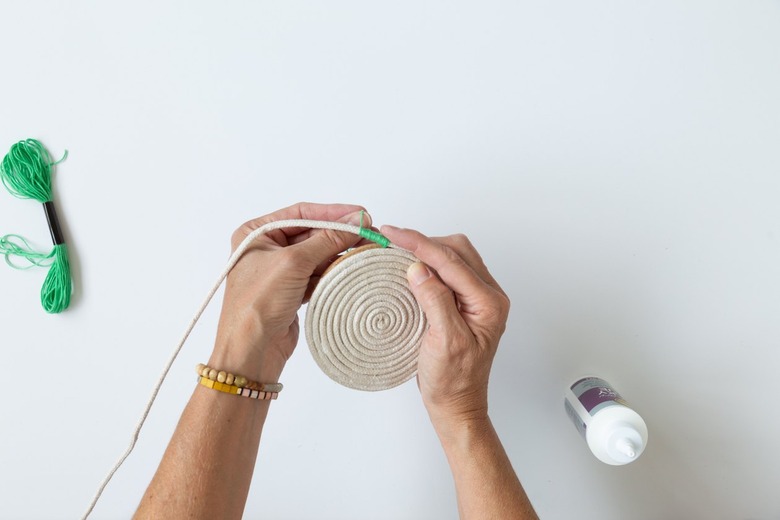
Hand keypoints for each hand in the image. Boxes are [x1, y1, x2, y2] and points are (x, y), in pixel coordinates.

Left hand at [210, 202, 368, 380]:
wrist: (251, 350)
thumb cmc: (257, 303)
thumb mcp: (294, 263)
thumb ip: (328, 239)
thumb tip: (357, 221)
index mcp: (255, 233)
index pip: (301, 213)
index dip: (333, 213)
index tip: (360, 214)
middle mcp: (266, 249)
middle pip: (312, 233)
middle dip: (340, 235)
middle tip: (369, 234)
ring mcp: (279, 272)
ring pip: (317, 255)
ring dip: (340, 254)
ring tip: (365, 251)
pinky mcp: (291, 291)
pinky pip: (318, 274)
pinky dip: (333, 272)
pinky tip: (350, 269)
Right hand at [380, 226, 509, 433]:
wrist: (456, 405)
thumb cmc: (453, 381)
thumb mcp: (444, 342)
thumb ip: (435, 301)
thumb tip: (418, 267)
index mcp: (489, 303)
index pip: (452, 261)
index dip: (419, 243)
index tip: (392, 233)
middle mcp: (488, 296)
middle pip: (457, 250)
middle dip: (424, 241)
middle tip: (392, 240)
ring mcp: (478, 298)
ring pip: (454, 257)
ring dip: (427, 250)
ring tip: (399, 250)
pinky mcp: (465, 302)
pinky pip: (449, 271)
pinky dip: (429, 264)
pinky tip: (411, 267)